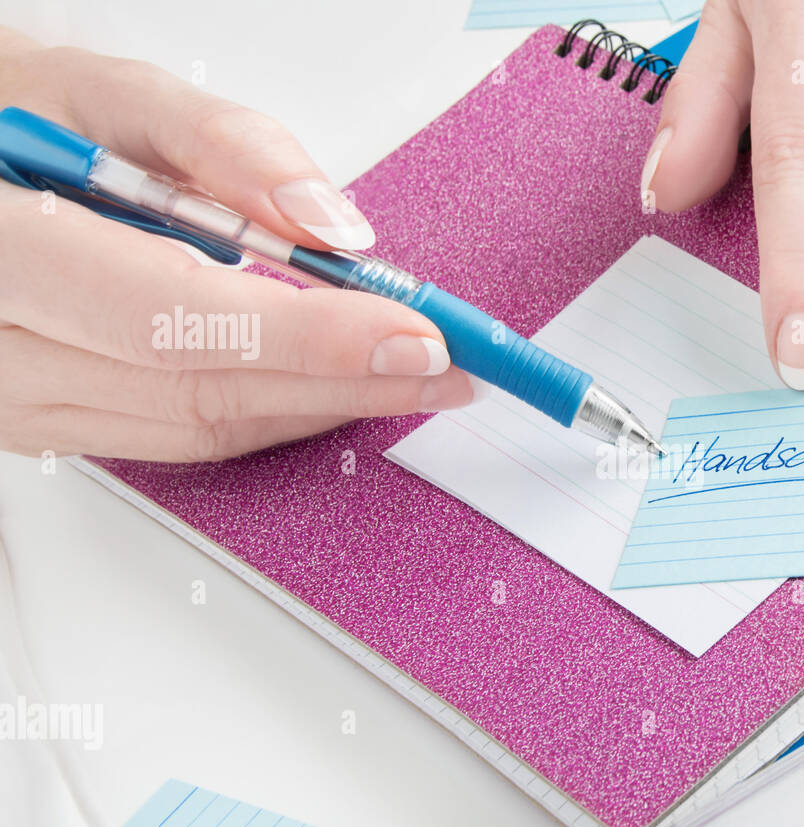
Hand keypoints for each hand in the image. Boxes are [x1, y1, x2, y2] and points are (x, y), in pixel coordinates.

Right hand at [0, 31, 472, 460]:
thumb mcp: (105, 97)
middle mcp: (0, 347)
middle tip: (444, 366)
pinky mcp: (45, 423)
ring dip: (319, 405)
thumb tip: (328, 223)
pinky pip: (180, 437)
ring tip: (408, 378)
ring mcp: (14, 401)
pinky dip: (270, 411)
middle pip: (203, 390)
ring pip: (199, 428)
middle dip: (343, 380)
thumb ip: (221, 148)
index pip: (176, 318)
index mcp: (2, 249)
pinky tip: (329, 387)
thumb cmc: (11, 123)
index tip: (412, 335)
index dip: (309, 338)